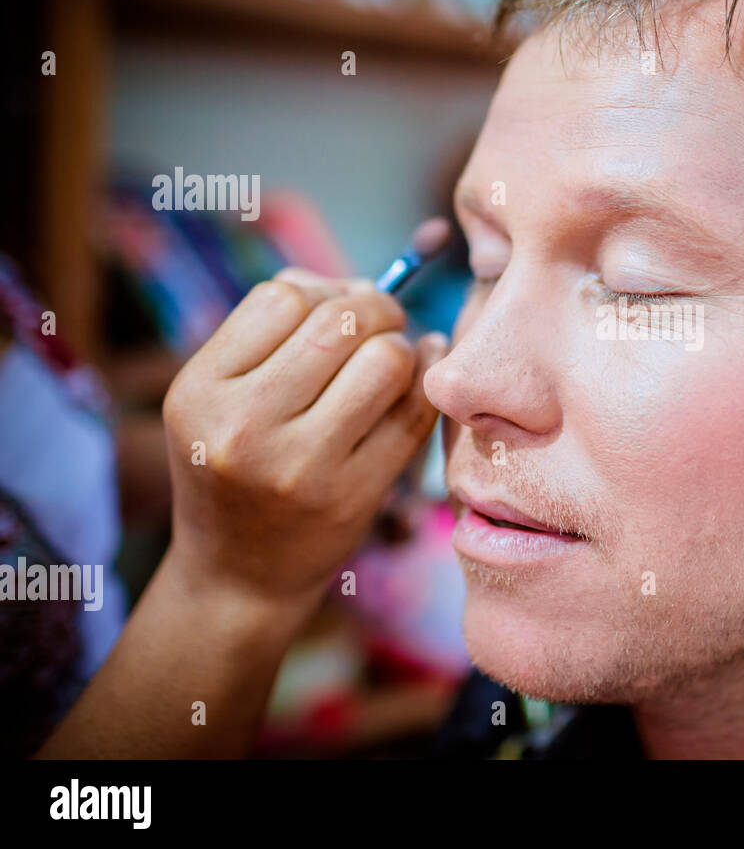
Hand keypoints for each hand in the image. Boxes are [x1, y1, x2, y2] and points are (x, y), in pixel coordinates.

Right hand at [161, 268, 445, 608]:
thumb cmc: (236, 467)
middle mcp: (242, 428)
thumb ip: (273, 333)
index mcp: (200, 392)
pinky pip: (414, 414)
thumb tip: (360, 284)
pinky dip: (428, 384)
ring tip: (393, 362)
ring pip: (386, 361)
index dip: (326, 290)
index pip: (283, 297)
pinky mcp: (352, 497)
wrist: (238, 575)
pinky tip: (422, 378)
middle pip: (341, 323)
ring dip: (403, 349)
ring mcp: (300, 467)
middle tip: (384, 323)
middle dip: (377, 310)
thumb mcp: (219, 398)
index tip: (342, 307)